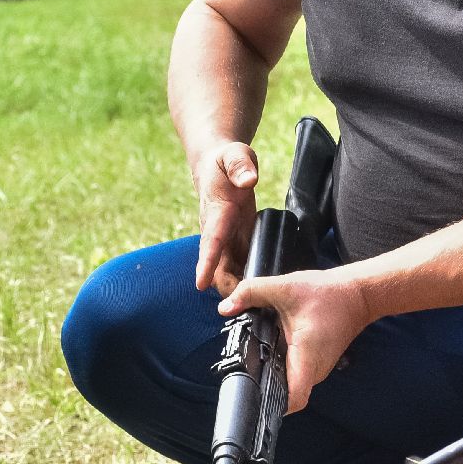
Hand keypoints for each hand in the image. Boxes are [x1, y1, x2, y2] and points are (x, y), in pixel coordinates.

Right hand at [193, 142, 259, 294]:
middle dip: (225, 286)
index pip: (210, 240)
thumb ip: (240, 166)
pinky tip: (262, 294)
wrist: (217, 167)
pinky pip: (238, 265)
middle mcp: (216, 230)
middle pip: (217, 265)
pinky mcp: (234, 241)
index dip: (206, 262)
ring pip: (226, 270)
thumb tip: (248, 180)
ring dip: (237, 288)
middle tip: (243, 307)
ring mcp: (224, 239)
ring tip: (256, 308)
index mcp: (216, 212)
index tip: (200, 283)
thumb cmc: (226, 160)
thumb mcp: (235, 155)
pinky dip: (247, 279)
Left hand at [219, 270, 372, 412]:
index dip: (273, 405)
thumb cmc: (328, 294)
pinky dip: (278, 365)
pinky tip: (265, 350)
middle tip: (239, 374)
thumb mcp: (285, 287)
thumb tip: (225, 307)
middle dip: (262, 388)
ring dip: (269, 375)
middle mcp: (314, 369)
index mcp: (307, 357)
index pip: (294, 399)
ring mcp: (316, 368)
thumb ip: (251, 293)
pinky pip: (293, 372)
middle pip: (286, 394)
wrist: (357, 295)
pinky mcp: (315, 362)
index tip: (251, 399)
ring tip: (248, 361)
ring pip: (289, 383)